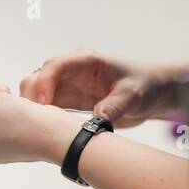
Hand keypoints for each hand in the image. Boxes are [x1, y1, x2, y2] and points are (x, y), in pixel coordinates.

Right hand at [18, 50, 188, 126]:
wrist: (155, 94)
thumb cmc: (146, 85)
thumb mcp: (133, 94)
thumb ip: (115, 105)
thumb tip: (99, 118)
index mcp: (86, 61)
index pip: (55, 66)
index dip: (44, 83)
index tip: (42, 103)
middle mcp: (73, 71)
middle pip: (39, 77)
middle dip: (33, 95)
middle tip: (37, 118)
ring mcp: (70, 85)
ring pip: (39, 92)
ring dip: (36, 107)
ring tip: (40, 125)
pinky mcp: (70, 100)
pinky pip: (49, 106)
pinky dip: (43, 115)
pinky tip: (47, 128)